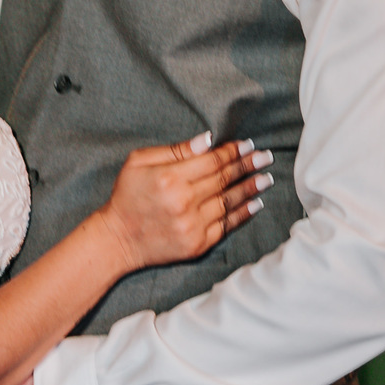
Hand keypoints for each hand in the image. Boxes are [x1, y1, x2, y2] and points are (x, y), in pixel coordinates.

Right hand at [101, 136, 270, 273]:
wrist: (118, 239)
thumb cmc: (127, 196)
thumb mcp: (139, 162)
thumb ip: (175, 150)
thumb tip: (207, 140)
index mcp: (169, 178)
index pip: (212, 161)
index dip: (232, 152)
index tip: (248, 144)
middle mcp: (184, 201)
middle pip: (224, 179)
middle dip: (248, 165)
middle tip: (266, 157)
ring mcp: (193, 225)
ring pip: (230, 202)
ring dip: (251, 188)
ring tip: (266, 178)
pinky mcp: (197, 244)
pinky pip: (227, 225)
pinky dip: (243, 214)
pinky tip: (255, 203)